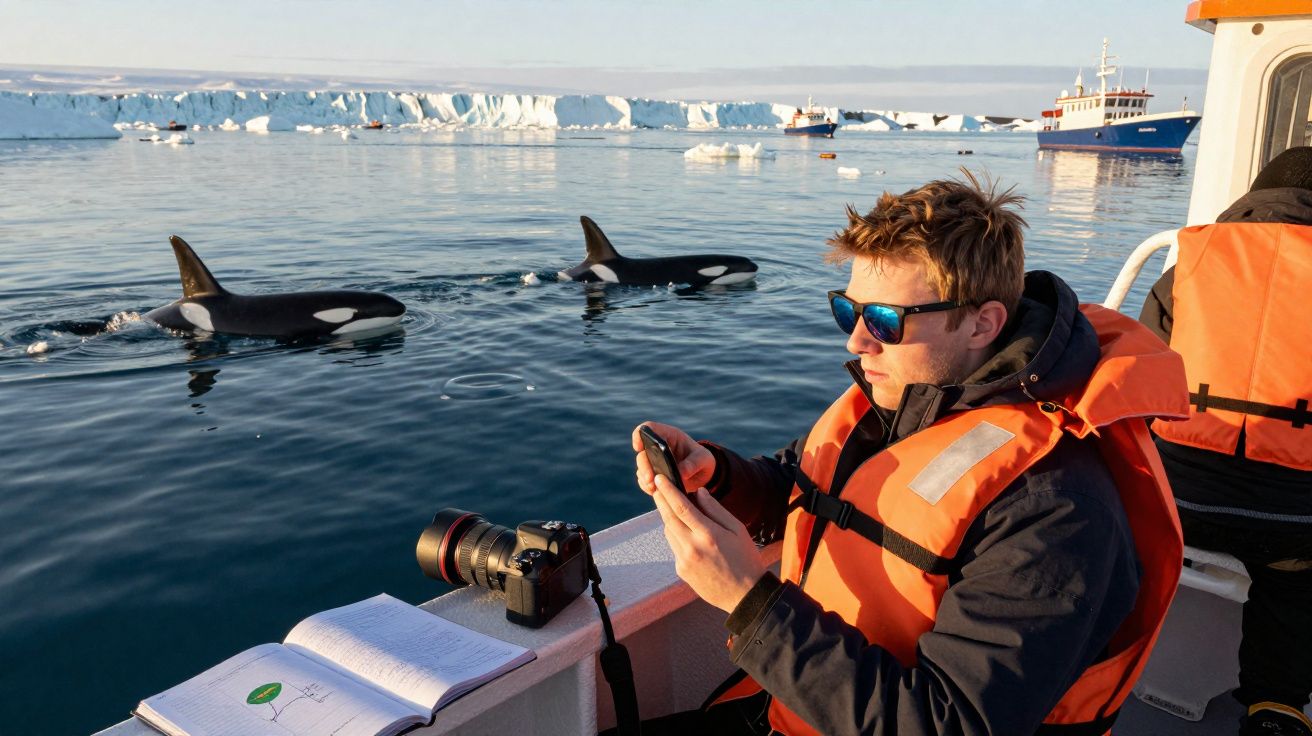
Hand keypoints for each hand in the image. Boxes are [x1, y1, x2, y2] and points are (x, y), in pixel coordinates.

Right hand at [631, 421, 715, 494]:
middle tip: (650, 478)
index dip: (640, 434)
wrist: (703, 475)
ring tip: (653, 488)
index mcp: (669, 436)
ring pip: (641, 468)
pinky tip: (654, 491)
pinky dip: (647, 487)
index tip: (639, 447)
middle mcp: (658, 448)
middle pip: (642, 453)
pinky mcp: (654, 476)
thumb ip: (693, 463)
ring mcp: (654, 463)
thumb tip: (681, 473)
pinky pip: (645, 481)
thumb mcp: (703, 459)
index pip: (649, 428)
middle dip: (644, 466)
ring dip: (645, 479)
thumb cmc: (703, 460)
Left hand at [651, 474, 765, 612]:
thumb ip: (716, 509)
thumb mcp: (737, 529)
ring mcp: (684, 561)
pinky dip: (677, 536)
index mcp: (709, 534)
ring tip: (675, 509)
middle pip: (669, 518)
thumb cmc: (746, 559)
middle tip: (656, 486)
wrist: (744, 596)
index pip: (682, 507)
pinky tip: (688, 535)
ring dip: (670, 518)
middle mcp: (692, 547)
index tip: (660, 477)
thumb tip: (698, 492)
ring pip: (669, 532)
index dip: (668, 490)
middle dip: (661, 500)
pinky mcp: (681, 571)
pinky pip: (674, 547)